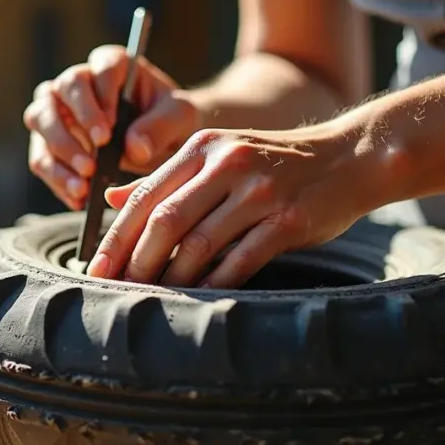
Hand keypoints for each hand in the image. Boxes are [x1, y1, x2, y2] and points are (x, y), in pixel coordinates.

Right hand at [23, 45, 201, 209]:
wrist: (163, 143)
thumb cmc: (171, 121)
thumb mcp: (181, 119)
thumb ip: (161, 126)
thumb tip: (133, 147)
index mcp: (113, 65)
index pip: (100, 69)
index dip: (99, 99)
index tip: (108, 133)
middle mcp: (79, 81)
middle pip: (59, 90)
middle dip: (73, 127)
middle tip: (92, 162)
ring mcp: (58, 108)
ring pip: (39, 120)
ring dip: (58, 154)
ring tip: (84, 184)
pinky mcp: (49, 139)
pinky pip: (41, 156)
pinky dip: (57, 179)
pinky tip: (78, 198)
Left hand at [85, 125, 385, 287]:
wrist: (349, 157)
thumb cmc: (275, 163)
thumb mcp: (218, 155)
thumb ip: (166, 178)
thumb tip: (111, 199)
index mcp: (202, 148)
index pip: (145, 195)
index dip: (116, 236)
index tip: (95, 268)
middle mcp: (227, 164)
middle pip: (166, 220)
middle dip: (136, 261)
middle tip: (119, 289)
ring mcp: (259, 191)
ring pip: (200, 243)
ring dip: (172, 277)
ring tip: (155, 297)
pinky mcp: (287, 219)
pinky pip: (241, 259)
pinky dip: (216, 282)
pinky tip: (200, 297)